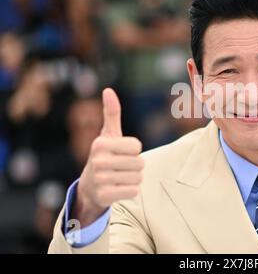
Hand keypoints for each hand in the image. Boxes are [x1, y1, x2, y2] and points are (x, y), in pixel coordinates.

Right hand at [73, 88, 143, 226]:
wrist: (89, 187)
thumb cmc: (104, 156)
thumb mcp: (107, 135)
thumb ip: (111, 113)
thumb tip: (108, 90)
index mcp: (100, 144)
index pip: (137, 147)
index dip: (134, 151)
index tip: (121, 153)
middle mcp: (98, 161)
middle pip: (140, 163)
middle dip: (135, 166)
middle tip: (121, 168)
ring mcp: (100, 180)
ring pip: (138, 178)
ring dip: (133, 179)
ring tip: (119, 178)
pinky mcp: (104, 196)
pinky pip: (134, 191)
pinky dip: (131, 191)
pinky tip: (118, 189)